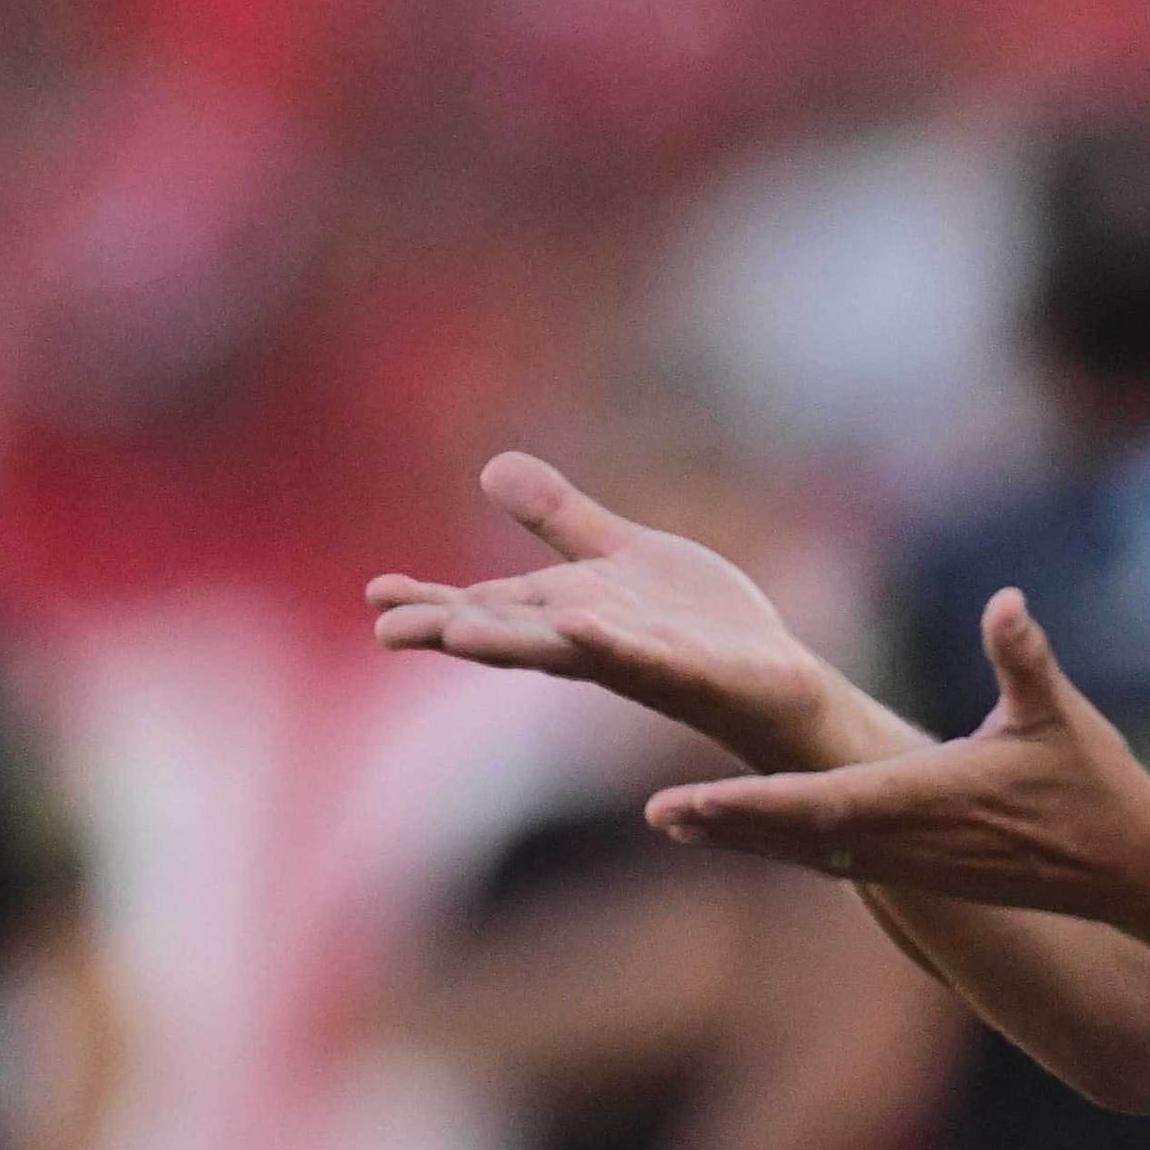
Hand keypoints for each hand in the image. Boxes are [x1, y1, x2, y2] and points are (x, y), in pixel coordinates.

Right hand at [366, 453, 892, 772]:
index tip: (375, 596)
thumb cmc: (694, 628)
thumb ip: (558, 522)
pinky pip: (647, 657)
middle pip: (510, 634)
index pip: (489, 608)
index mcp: (567, 615)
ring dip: (511, 646)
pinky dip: (612, 643)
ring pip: (566, 653)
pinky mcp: (693, 670)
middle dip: (451, 630)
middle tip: (387, 629)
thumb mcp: (618, 558)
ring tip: (459, 633)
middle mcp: (592, 643)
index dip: (433, 603)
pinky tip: (581, 623)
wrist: (774, 682)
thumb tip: (491, 467)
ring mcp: (640, 660)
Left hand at [648, 589, 1149, 922]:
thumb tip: (1006, 600)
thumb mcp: (1057, 711)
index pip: (817, 803)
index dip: (747, 806)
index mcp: (922, 800)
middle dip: (725, 825)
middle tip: (657, 814)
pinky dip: (786, 845)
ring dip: (744, 837)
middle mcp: (903, 841)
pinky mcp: (920, 872)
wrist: (1125, 866)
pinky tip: (750, 834)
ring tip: (678, 821)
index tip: (690, 802)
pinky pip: (835, 860)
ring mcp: (909, 864)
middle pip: (794, 835)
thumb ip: (1023, 655)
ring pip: (807, 853)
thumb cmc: (1091, 784)